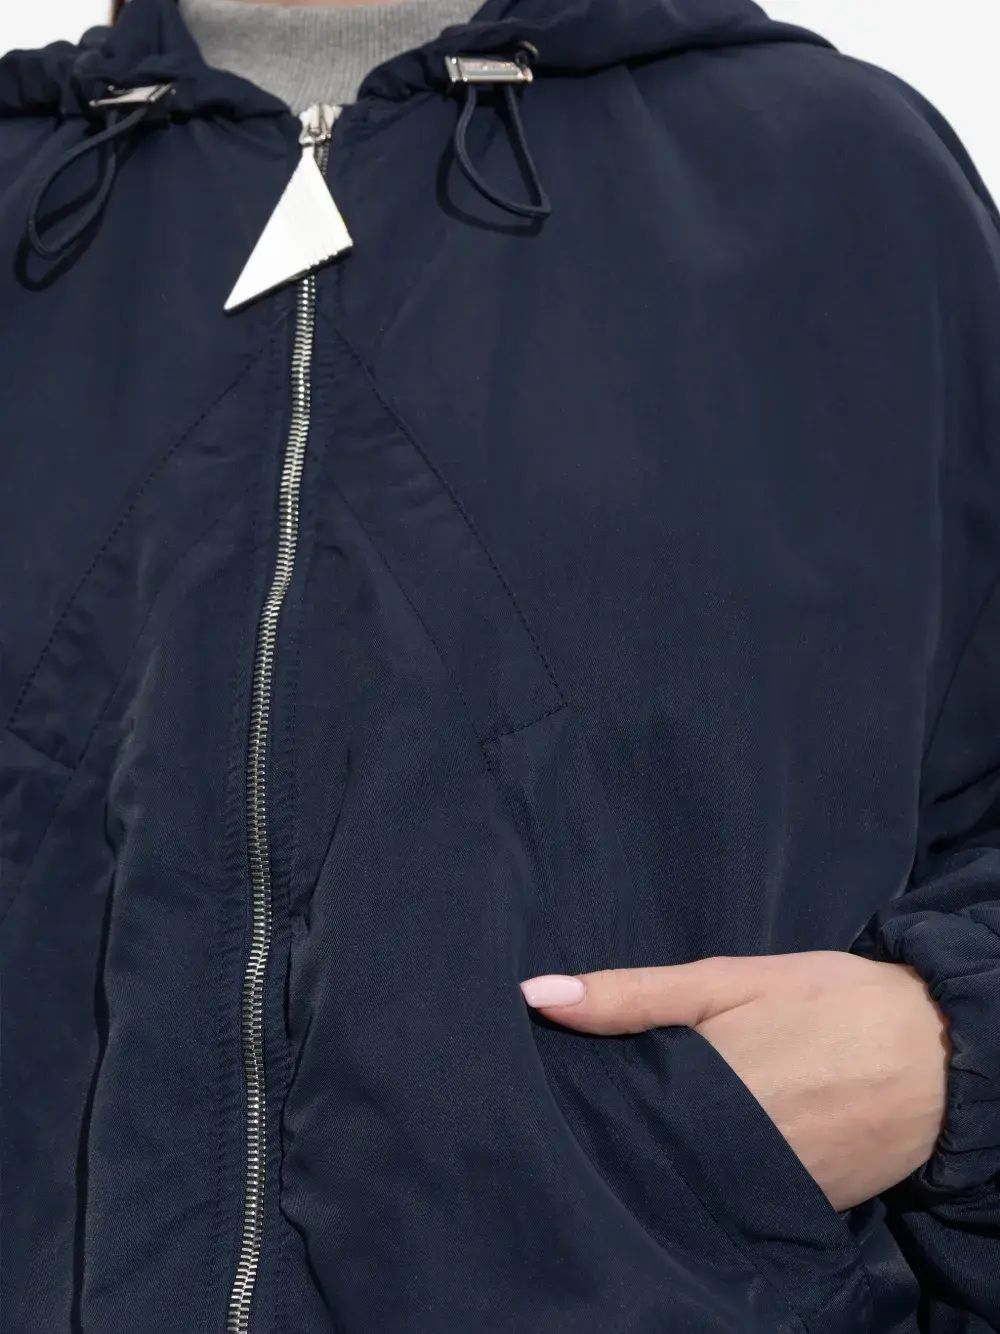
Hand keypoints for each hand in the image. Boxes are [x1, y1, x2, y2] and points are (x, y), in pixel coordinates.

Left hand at [520, 952, 950, 1210]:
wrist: (939, 1055)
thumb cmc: (831, 1002)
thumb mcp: (729, 980)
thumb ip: (633, 994)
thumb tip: (534, 997)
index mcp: (701, 1088)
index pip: (607, 1112)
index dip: (572, 1102)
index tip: (540, 1084)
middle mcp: (725, 1153)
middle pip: (636, 1153)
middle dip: (609, 1131)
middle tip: (574, 1104)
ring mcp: (760, 1191)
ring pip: (677, 1184)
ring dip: (654, 1159)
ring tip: (631, 1126)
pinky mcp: (792, 1212)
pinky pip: (727, 1203)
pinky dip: (703, 1181)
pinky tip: (691, 1154)